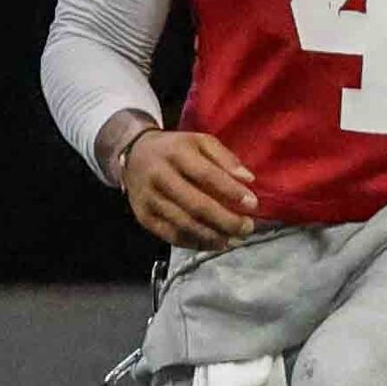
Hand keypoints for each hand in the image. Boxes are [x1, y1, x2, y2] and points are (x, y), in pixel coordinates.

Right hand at [124, 130, 257, 251]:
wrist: (133, 155)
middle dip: (225, 220)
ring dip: (213, 236)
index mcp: (176, 153)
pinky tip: (214, 243)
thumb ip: (225, 158)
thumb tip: (248, 180)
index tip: (253, 204)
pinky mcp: (144, 217)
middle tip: (247, 228)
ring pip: (184, 224)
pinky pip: (171, 235)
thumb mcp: (200, 142)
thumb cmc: (176, 149)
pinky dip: (195, 243)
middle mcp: (159, 176)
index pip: (206, 175)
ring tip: (234, 240)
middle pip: (195, 205)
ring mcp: (149, 199)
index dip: (231, 191)